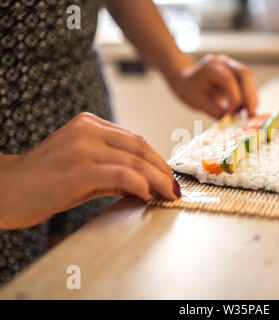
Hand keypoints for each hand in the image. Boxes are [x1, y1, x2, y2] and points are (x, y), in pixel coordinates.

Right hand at [0, 112, 180, 229]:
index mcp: (89, 124)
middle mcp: (87, 130)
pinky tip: (148, 195)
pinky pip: (121, 174)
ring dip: (158, 180)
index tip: (169, 176)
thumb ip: (114, 167)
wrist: (5, 190)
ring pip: (135, 161)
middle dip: (163, 170)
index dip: (157, 159)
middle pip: (140, 148)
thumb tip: (149, 182)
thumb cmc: (45, 180)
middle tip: (175, 188)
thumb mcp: (84, 165)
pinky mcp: (78, 170)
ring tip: (169, 194)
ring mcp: (82, 148)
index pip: (135, 140)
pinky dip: (141, 185)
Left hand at [169, 54, 258, 118]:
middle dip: (249, 95)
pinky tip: (248, 110)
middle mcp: (223, 62)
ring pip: (249, 78)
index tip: (232, 113)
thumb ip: (214, 110)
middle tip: (250, 114)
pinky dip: (250, 97)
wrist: (187, 82)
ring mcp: (232, 66)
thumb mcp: (198, 102)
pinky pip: (248, 83)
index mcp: (210, 66)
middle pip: (244, 74)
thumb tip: (231, 120)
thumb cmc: (190, 90)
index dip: (234, 98)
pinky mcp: (237, 74)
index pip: (228, 80)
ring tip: (249, 114)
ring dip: (252, 97)